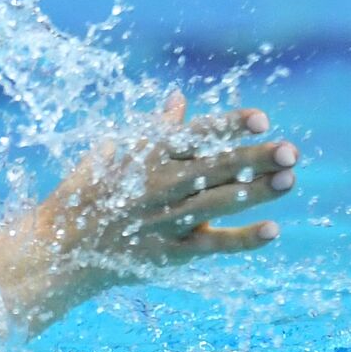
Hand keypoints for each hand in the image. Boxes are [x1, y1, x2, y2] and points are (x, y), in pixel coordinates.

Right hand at [33, 93, 298, 281]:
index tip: (261, 118)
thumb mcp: (116, 154)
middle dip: (254, 158)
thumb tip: (178, 97)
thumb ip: (156, 129)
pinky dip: (241, 239)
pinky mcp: (166, 254)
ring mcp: (163, 221)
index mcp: (146, 157)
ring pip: (216, 204)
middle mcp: (157, 186)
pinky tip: (273, 229)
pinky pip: (209, 246)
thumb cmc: (90, 194)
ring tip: (289, 179)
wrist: (59, 247)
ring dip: (255, 192)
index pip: (195, 135)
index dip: (228, 126)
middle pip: (214, 168)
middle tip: (291, 149)